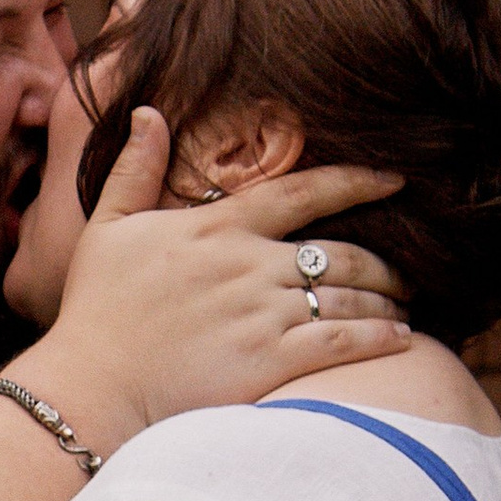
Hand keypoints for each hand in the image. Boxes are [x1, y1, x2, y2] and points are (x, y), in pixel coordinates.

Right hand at [24, 110, 409, 452]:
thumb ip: (134, 170)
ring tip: (406, 305)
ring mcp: (262, 314)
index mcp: (216, 229)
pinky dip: (380, 339)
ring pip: (349, 297)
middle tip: (408, 268)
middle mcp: (249, 266)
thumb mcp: (106, 229)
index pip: (302, 192)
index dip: (356, 181)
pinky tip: (401, 340)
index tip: (395, 178)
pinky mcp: (270, 362)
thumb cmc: (94, 311)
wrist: (91, 388)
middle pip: (341, 251)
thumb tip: (148, 112)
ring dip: (388, 300)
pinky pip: (343, 343)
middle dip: (385, 260)